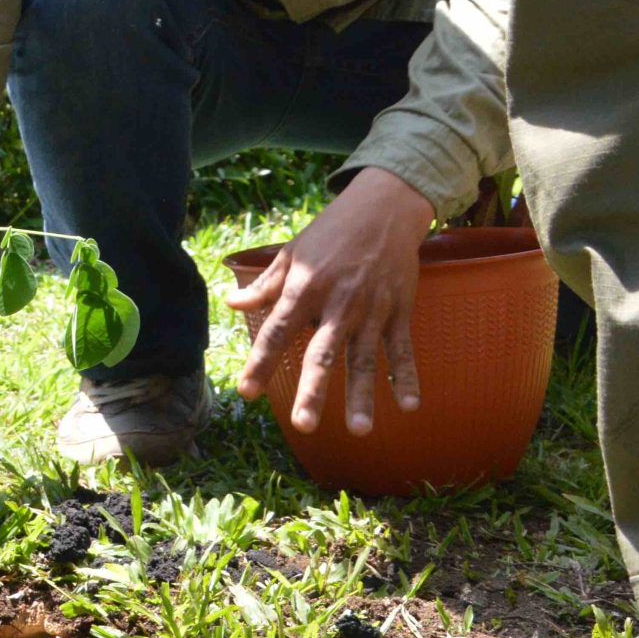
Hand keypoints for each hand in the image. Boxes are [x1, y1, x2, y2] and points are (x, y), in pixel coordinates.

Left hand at [228, 167, 432, 434]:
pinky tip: (407, 405)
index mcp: (305, 288)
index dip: (260, 363)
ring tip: (358, 429)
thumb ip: (264, 285)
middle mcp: (337, 303)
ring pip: (364, 359)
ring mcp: (372, 309)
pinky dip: (407, 377)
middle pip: (321, 353)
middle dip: (313, 390)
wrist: (384, 208)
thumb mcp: (291, 253)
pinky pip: (402, 349)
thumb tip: (231, 303)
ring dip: (361, 395)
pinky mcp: (399, 309)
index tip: (247, 392)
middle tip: (303, 424)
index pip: (276, 332)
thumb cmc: (331, 231)